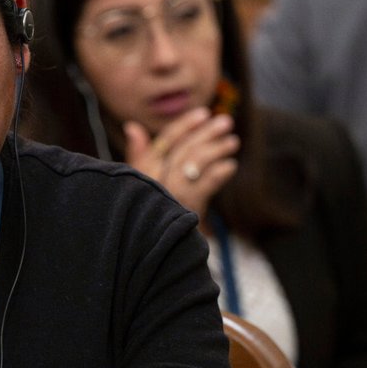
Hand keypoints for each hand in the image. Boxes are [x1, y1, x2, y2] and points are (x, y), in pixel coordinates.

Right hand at [123, 107, 239, 215]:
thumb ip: (139, 155)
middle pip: (182, 150)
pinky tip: (231, 166)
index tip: (203, 113)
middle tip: (226, 121)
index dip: (184, 126)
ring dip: (216, 151)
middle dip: (206, 133)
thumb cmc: (144, 215)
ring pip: (194, 165)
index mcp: (141, 172)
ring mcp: (168, 197)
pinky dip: (218, 174)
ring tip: (233, 141)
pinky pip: (203, 187)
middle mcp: (152, 182)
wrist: (148, 254)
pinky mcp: (183, 212)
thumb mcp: (140, 183)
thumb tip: (132, 126)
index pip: (164, 142)